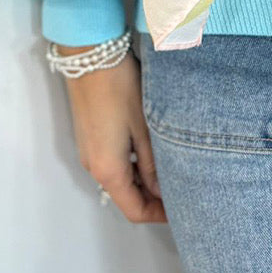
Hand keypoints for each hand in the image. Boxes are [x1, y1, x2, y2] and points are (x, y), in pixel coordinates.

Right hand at [54, 44, 166, 223]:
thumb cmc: (119, 88)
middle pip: (126, 197)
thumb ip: (153, 164)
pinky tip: (152, 152)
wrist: (88, 56)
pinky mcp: (89, 137)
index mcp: (108, 170)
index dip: (158, 216)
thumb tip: (162, 191)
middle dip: (153, 199)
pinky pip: (113, 163)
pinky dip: (133, 166)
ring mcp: (89, 152)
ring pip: (120, 179)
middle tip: (183, 190)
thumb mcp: (145, 127)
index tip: (182, 210)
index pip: (134, 210)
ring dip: (144, 181)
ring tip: (172, 169)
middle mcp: (94, 167)